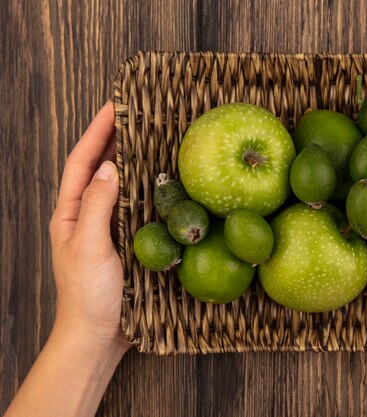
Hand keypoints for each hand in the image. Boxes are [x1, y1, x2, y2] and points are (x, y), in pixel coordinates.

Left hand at [49, 101, 129, 352]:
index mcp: (71, 212)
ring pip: (120, 185)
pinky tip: (164, 181)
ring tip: (152, 138)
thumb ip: (97, 206)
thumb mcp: (88, 246)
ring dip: (133, 160)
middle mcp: (88, 215)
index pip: (81, 162)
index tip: (114, 106)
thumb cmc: (87, 294)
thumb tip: (109, 167)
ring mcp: (109, 227)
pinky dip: (148, 188)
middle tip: (138, 114)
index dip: (96, 132)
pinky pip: (137, 206)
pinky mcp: (128, 240)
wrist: (98, 335)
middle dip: (114, 138)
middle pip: (99, 167)